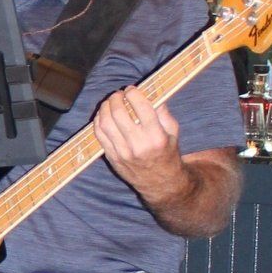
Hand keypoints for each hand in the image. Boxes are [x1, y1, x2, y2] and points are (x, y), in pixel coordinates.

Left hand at [92, 84, 186, 212]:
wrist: (160, 183)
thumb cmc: (167, 153)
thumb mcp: (173, 132)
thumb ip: (163, 112)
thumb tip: (151, 93)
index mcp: (156, 137)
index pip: (141, 108)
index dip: (133, 94)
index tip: (131, 89)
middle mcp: (138, 145)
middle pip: (119, 113)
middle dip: (116, 99)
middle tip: (118, 94)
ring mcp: (123, 153)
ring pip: (105, 123)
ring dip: (105, 107)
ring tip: (110, 102)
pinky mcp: (112, 158)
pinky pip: (99, 135)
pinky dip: (98, 121)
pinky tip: (103, 115)